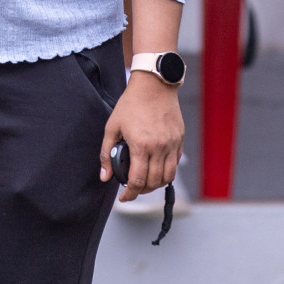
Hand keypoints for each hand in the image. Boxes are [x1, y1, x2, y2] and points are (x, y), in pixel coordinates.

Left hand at [99, 72, 184, 199]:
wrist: (154, 85)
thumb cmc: (131, 104)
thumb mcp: (112, 126)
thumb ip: (106, 153)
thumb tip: (104, 176)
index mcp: (141, 146)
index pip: (137, 181)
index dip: (130, 194)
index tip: (123, 198)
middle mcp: (159, 148)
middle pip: (153, 183)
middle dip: (141, 191)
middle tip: (132, 189)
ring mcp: (172, 145)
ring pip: (168, 177)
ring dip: (155, 184)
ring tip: (145, 181)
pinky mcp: (179, 140)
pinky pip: (175, 164)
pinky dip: (166, 172)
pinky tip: (156, 168)